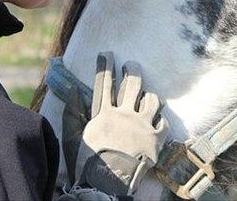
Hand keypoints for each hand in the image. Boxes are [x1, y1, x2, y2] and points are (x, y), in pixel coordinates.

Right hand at [62, 52, 167, 195]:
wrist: (109, 183)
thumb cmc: (88, 163)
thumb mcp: (73, 138)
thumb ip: (72, 114)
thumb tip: (72, 91)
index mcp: (104, 114)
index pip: (105, 84)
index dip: (106, 67)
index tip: (107, 54)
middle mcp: (125, 114)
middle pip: (132, 84)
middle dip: (132, 70)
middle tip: (131, 65)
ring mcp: (142, 125)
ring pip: (151, 99)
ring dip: (149, 96)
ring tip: (146, 98)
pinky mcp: (156, 138)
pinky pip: (164, 120)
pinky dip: (161, 118)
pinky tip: (157, 119)